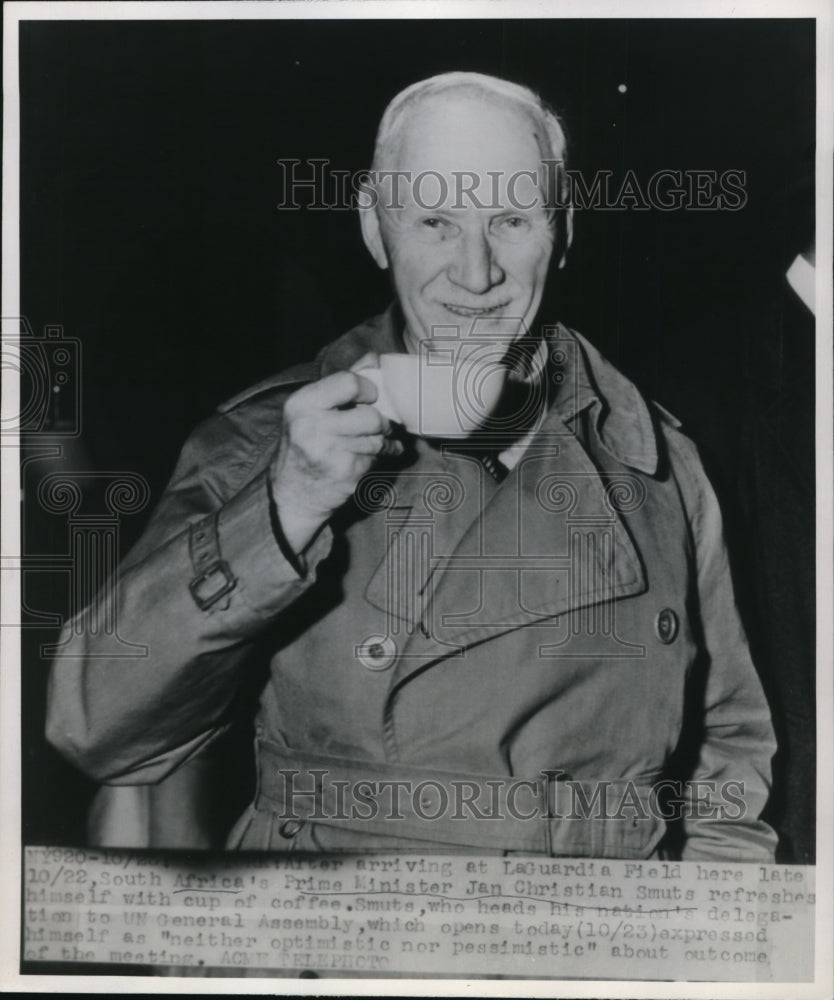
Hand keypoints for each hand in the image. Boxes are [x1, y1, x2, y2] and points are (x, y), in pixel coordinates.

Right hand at [271, 355, 400, 553]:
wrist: (293, 494)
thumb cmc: (305, 444)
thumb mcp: (311, 409)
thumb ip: (342, 383)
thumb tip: (373, 358)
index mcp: (302, 403)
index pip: (350, 382)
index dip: (367, 389)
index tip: (370, 398)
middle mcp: (311, 426)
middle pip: (370, 415)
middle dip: (380, 421)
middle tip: (378, 425)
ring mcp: (328, 452)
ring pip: (377, 438)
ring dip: (383, 441)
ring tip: (378, 442)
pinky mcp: (344, 473)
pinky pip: (375, 458)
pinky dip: (378, 457)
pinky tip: (368, 458)